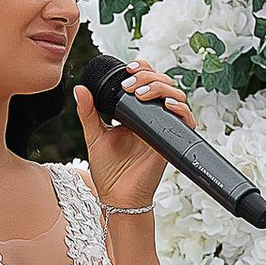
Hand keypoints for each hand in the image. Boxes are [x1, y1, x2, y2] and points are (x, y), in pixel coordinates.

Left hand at [75, 62, 191, 212]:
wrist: (117, 196)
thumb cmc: (108, 170)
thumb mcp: (94, 135)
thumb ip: (88, 112)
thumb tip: (80, 89)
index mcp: (135, 114)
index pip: (146, 82)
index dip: (143, 69)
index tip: (129, 68)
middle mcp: (152, 119)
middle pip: (163, 84)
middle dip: (149, 76)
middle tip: (130, 84)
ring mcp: (162, 129)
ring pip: (176, 97)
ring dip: (161, 88)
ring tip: (140, 93)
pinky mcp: (170, 142)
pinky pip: (185, 121)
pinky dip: (180, 109)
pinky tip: (167, 105)